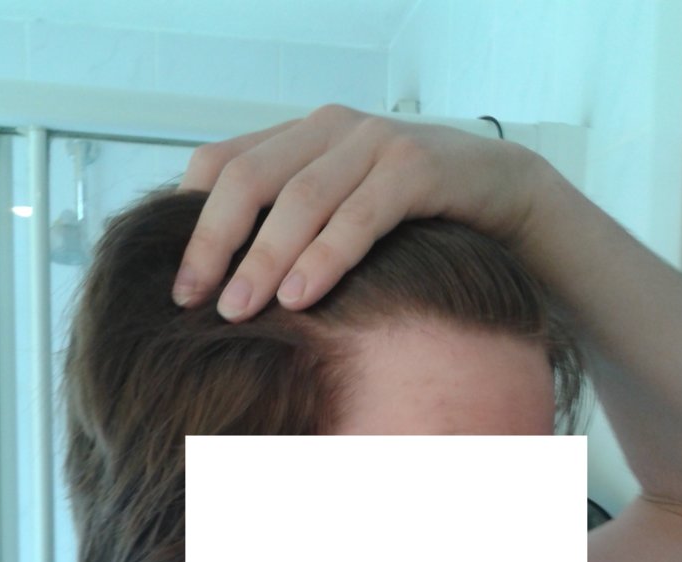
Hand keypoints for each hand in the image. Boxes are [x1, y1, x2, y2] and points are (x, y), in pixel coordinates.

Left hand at [173, 104, 544, 320]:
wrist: (502, 192)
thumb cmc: (413, 215)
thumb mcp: (343, 213)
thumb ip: (295, 230)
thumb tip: (233, 291)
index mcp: (301, 137)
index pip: (221, 165)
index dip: (191, 221)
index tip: (179, 283)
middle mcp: (330, 130)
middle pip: (248, 178)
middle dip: (214, 243)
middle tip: (192, 301)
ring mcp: (374, 142)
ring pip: (300, 198)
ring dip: (263, 258)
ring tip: (238, 310)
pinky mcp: (416, 167)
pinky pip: (359, 215)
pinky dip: (325, 256)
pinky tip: (300, 296)